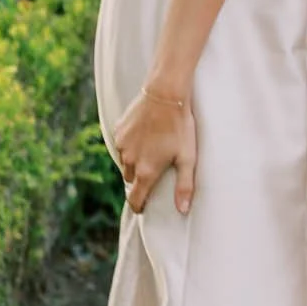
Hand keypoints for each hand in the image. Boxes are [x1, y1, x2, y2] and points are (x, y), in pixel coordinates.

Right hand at [113, 84, 197, 214]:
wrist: (165, 94)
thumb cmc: (180, 126)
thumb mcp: (187, 158)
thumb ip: (184, 186)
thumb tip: (182, 210)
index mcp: (145, 171)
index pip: (135, 199)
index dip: (139, 206)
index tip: (143, 208)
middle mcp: (129, 161)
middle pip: (130, 179)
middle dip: (139, 179)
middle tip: (154, 171)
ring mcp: (122, 145)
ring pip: (125, 161)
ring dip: (134, 161)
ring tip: (151, 150)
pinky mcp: (119, 130)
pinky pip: (122, 144)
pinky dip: (131, 144)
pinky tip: (145, 135)